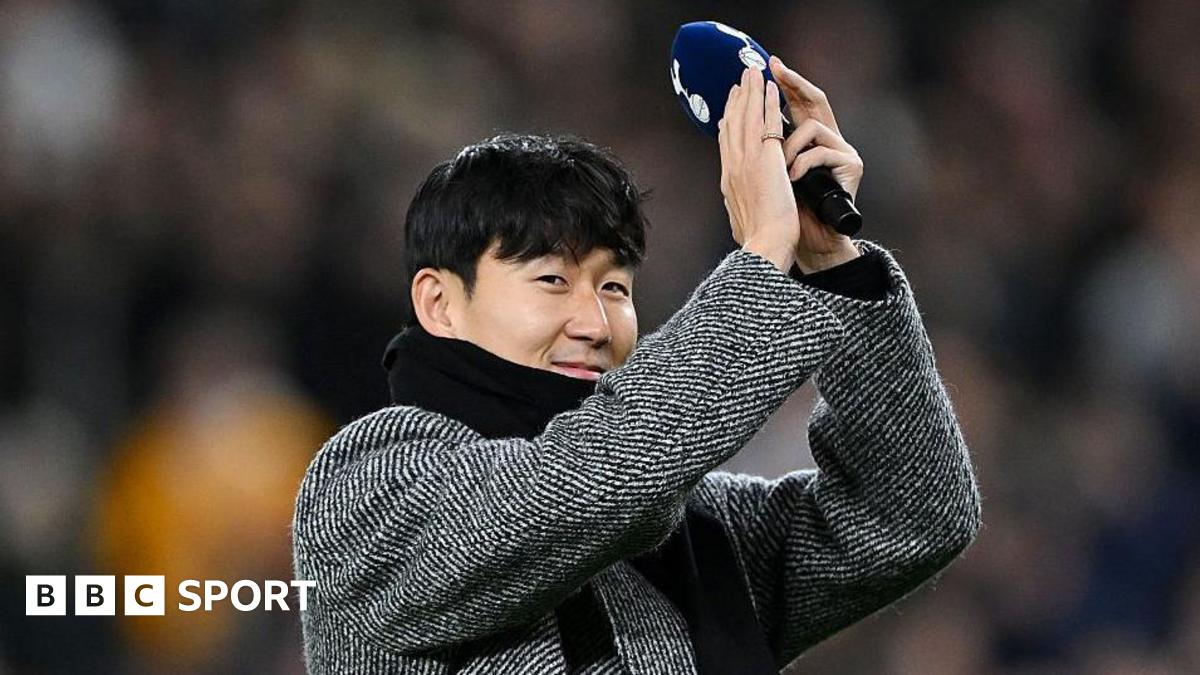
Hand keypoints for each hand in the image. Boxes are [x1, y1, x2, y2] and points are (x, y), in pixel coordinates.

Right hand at [717, 66, 798, 271]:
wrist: (763, 247)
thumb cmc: (758, 245)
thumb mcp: (743, 224)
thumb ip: (741, 211)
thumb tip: (739, 213)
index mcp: (728, 182)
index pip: (726, 145)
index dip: (728, 123)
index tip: (730, 109)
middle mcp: (733, 167)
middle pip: (732, 125)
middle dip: (736, 100)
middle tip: (740, 81)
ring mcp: (747, 160)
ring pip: (747, 117)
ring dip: (750, 93)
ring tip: (753, 73)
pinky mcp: (765, 158)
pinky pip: (766, 121)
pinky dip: (767, 102)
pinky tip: (770, 88)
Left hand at [769, 55, 863, 272]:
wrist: (807, 243)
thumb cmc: (782, 213)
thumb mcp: (763, 173)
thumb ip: (756, 147)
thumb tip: (728, 121)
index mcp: (805, 141)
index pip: (795, 103)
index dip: (779, 85)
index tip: (761, 67)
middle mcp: (826, 141)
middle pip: (814, 100)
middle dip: (794, 84)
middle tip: (776, 68)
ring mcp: (841, 152)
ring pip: (813, 128)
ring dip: (790, 146)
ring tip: (780, 166)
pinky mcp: (851, 167)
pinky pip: (822, 153)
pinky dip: (803, 166)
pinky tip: (792, 179)